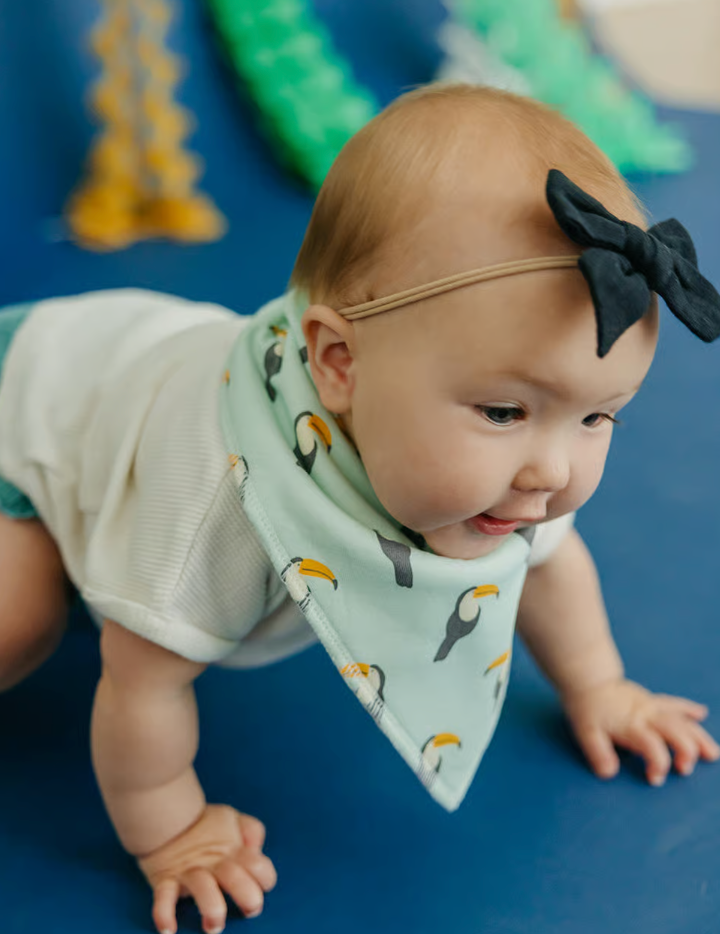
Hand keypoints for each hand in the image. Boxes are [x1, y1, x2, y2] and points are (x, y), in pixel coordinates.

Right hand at [138, 804, 276, 933]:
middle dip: (246, 896)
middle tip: (250, 909)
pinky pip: (163, 897)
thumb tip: (257, 851)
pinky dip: (163, 913)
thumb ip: (252, 831)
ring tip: (213, 925)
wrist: (164, 815)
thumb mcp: (233, 818)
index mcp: (233, 850)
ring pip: (202, 888)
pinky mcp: (165, 879)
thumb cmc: (203, 822)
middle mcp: (213, 862)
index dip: (265, 878)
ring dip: (211, 908)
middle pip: (234, 877)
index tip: (262, 887)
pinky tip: (168, 929)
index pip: (258, 865)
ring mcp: (189, 871)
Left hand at [562, 678, 719, 785]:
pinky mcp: (652, 700)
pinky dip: (688, 709)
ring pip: (681, 720)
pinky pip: (674, 703)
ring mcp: (652, 706)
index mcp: (631, 725)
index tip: (654, 779)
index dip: (658, 764)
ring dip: (698, 736)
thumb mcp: (585, 732)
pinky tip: (701, 714)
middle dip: (686, 752)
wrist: (588, 679)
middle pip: (675, 732)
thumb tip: (609, 773)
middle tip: (685, 770)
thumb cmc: (587, 708)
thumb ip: (598, 753)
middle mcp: (646, 715)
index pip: (652, 746)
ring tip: (712, 753)